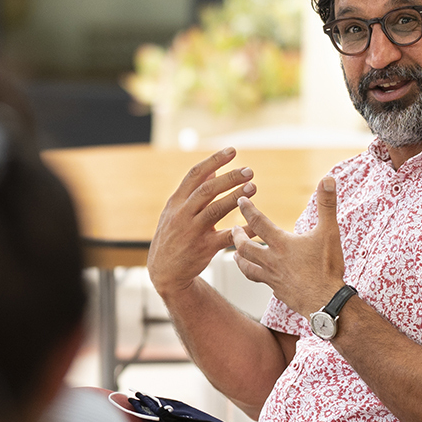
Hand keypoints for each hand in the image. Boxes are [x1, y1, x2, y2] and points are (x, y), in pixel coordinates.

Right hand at [148, 147, 256, 297]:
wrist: (165, 271)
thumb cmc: (174, 235)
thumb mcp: (177, 210)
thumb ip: (195, 190)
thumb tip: (214, 167)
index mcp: (176, 201)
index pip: (195, 174)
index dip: (214, 160)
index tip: (233, 151)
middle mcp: (182, 214)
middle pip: (207, 190)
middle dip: (229, 178)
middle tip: (249, 171)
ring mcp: (192, 231)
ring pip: (215, 210)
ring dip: (235, 198)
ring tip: (253, 188)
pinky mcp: (203, 248)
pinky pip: (226, 237)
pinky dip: (242, 231)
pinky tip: (256, 225)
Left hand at [232, 175, 344, 316]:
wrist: (326, 303)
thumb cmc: (328, 268)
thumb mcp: (329, 232)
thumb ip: (327, 204)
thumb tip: (328, 179)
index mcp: (281, 243)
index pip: (257, 222)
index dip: (247, 209)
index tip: (240, 200)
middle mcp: (272, 260)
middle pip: (243, 247)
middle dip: (236, 236)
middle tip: (233, 229)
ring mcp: (272, 278)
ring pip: (247, 268)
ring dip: (239, 258)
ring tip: (236, 254)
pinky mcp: (277, 291)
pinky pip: (261, 281)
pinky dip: (256, 275)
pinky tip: (261, 275)